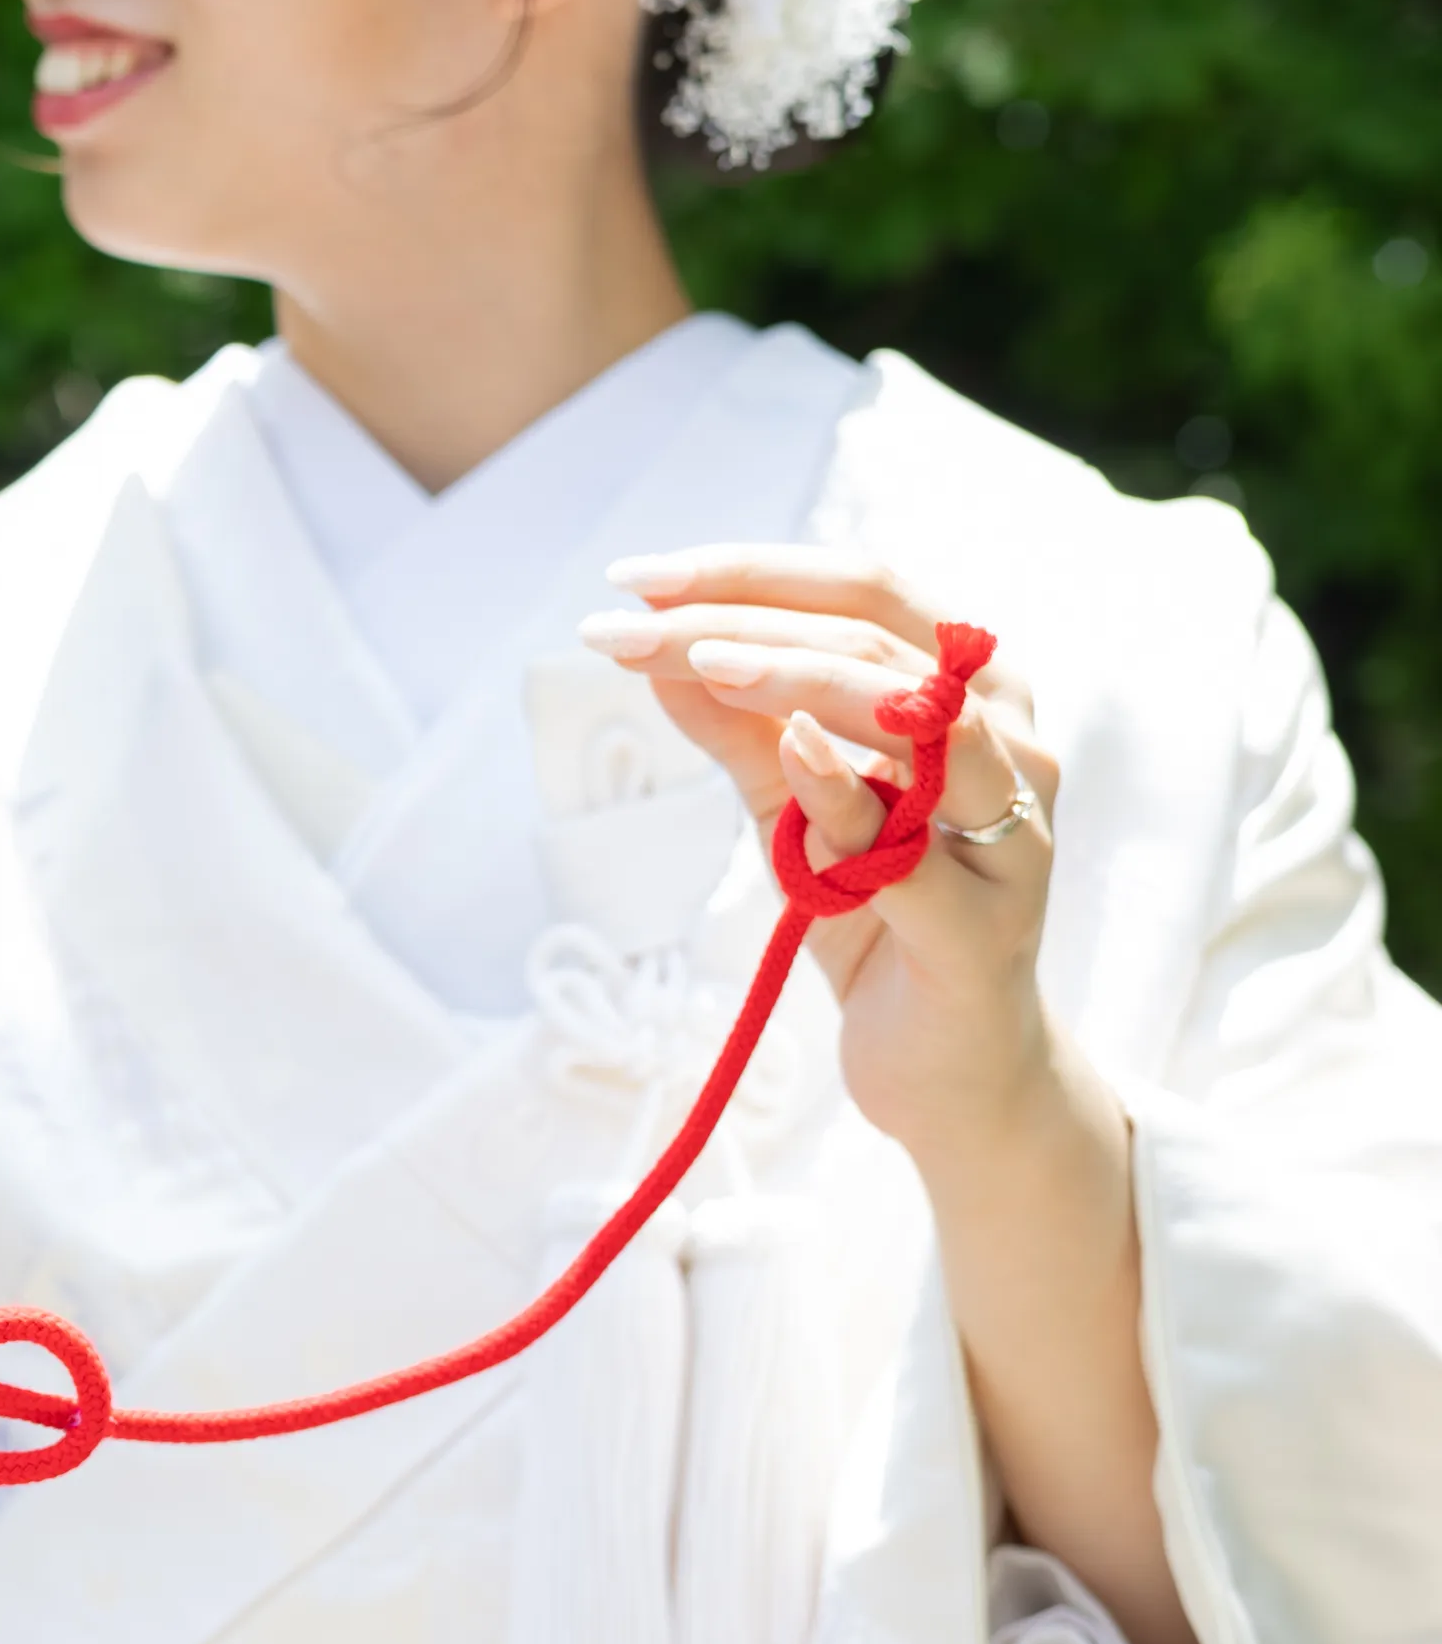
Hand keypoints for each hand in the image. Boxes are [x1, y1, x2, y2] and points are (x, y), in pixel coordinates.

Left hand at [579, 546, 1066, 1160]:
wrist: (943, 1070)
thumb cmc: (878, 924)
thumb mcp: (789, 811)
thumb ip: (737, 729)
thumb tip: (655, 645)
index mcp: (972, 695)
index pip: (866, 592)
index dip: (750, 572)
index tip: (635, 579)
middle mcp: (1013, 742)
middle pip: (881, 637)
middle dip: (743, 617)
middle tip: (629, 625)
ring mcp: (1011, 832)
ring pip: (916, 716)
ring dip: (795, 677)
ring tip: (698, 659)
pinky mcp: (983, 925)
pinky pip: (912, 846)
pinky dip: (847, 787)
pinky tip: (787, 745)